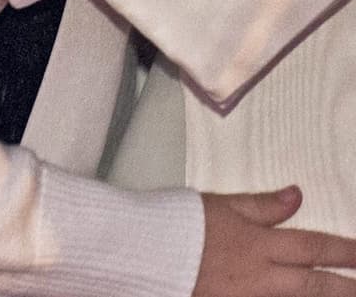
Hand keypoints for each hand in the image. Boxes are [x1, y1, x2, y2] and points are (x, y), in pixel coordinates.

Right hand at [196, 188, 355, 294]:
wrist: (148, 255)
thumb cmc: (182, 225)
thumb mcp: (223, 206)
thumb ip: (262, 205)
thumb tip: (298, 195)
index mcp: (258, 244)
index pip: (311, 247)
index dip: (343, 251)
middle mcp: (262, 277)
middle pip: (313, 285)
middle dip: (346, 287)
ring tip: (343, 294)